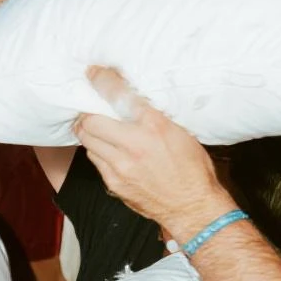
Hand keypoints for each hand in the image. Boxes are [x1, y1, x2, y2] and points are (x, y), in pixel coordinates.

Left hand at [73, 67, 226, 242]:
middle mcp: (133, 144)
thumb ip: (153, 117)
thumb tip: (132, 102)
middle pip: (90, 121)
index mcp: (154, 125)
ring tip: (97, 129)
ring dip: (89, 132)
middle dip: (87, 113)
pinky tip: (107, 150)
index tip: (93, 74)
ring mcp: (120, 165)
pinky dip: (97, 152)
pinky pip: (95, 161)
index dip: (101, 81)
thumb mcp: (180, 132)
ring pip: (87, 141)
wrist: (192, 206)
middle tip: (90, 109)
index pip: (117, 94)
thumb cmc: (193, 168)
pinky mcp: (114, 182)